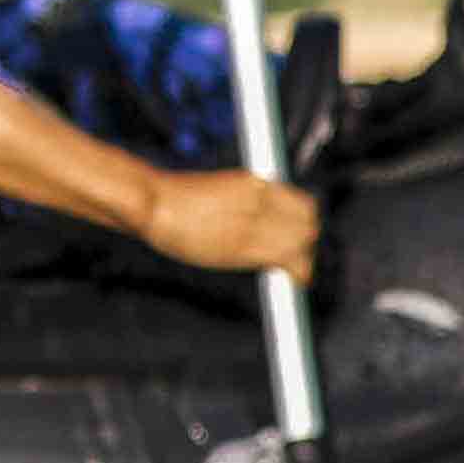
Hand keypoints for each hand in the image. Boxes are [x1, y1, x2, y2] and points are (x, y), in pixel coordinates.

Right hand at [142, 165, 322, 279]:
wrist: (155, 204)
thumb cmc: (176, 200)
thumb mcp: (221, 190)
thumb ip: (249, 203)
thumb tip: (269, 222)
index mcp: (255, 182)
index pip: (303, 203)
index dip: (304, 222)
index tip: (299, 234)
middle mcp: (262, 199)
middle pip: (309, 222)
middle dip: (307, 240)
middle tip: (298, 255)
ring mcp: (257, 221)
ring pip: (303, 241)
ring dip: (303, 256)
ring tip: (293, 269)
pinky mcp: (248, 246)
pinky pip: (288, 261)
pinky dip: (298, 272)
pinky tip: (296, 280)